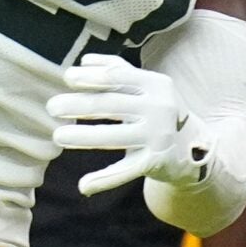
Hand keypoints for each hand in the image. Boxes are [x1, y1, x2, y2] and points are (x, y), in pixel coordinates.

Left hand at [50, 52, 207, 196]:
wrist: (194, 147)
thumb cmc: (159, 110)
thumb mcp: (147, 86)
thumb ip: (117, 70)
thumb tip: (84, 61)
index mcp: (156, 84)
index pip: (118, 77)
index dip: (91, 77)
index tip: (67, 78)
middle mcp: (159, 109)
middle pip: (111, 106)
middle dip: (78, 105)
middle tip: (51, 107)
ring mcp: (157, 137)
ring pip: (113, 137)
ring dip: (83, 136)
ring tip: (58, 136)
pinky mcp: (154, 162)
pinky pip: (124, 171)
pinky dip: (103, 179)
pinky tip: (84, 185)